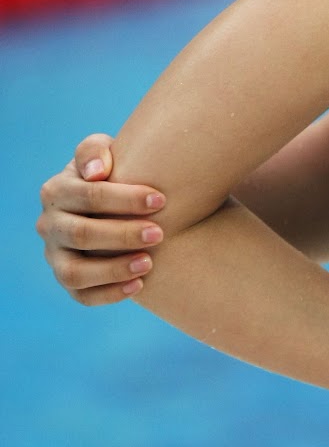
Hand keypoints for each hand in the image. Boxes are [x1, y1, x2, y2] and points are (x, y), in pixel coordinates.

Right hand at [37, 133, 166, 305]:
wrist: (116, 205)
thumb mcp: (107, 154)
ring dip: (112, 270)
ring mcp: (55, 256)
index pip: (88, 196)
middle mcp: (50, 225)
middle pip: (81, 234)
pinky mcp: (68, 281)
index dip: (125, 199)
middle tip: (159, 233)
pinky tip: (140, 285)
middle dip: (122, 235)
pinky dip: (110, 294)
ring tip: (149, 263)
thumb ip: (96, 150)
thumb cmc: (116, 174)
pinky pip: (82, 296)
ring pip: (74, 273)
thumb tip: (95, 172)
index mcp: (57, 191)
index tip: (161, 201)